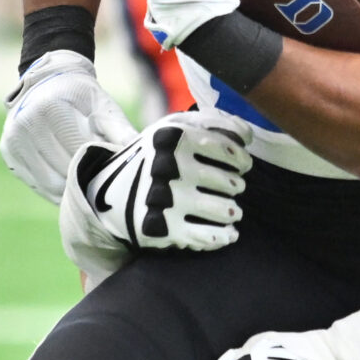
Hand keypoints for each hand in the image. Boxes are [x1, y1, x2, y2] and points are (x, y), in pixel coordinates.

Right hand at [1, 49, 134, 202]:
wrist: (47, 80)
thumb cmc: (82, 96)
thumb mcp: (104, 107)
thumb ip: (121, 132)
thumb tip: (142, 156)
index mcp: (51, 109)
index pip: (81, 151)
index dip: (101, 163)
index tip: (116, 168)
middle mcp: (26, 124)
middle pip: (66, 170)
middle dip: (88, 177)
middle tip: (106, 180)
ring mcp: (13, 140)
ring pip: (52, 183)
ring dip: (73, 188)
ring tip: (90, 183)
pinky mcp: (8, 152)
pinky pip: (38, 184)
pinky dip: (57, 189)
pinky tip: (71, 183)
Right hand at [66, 110, 251, 253]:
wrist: (111, 194)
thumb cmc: (155, 156)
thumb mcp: (174, 128)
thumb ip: (213, 123)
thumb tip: (247, 135)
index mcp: (174, 137)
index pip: (229, 150)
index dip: (242, 160)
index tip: (242, 166)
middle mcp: (169, 166)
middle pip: (230, 182)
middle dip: (236, 186)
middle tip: (232, 187)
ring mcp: (165, 199)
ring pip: (224, 210)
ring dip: (233, 211)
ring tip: (232, 211)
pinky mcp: (162, 227)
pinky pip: (207, 236)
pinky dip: (223, 236)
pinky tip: (228, 233)